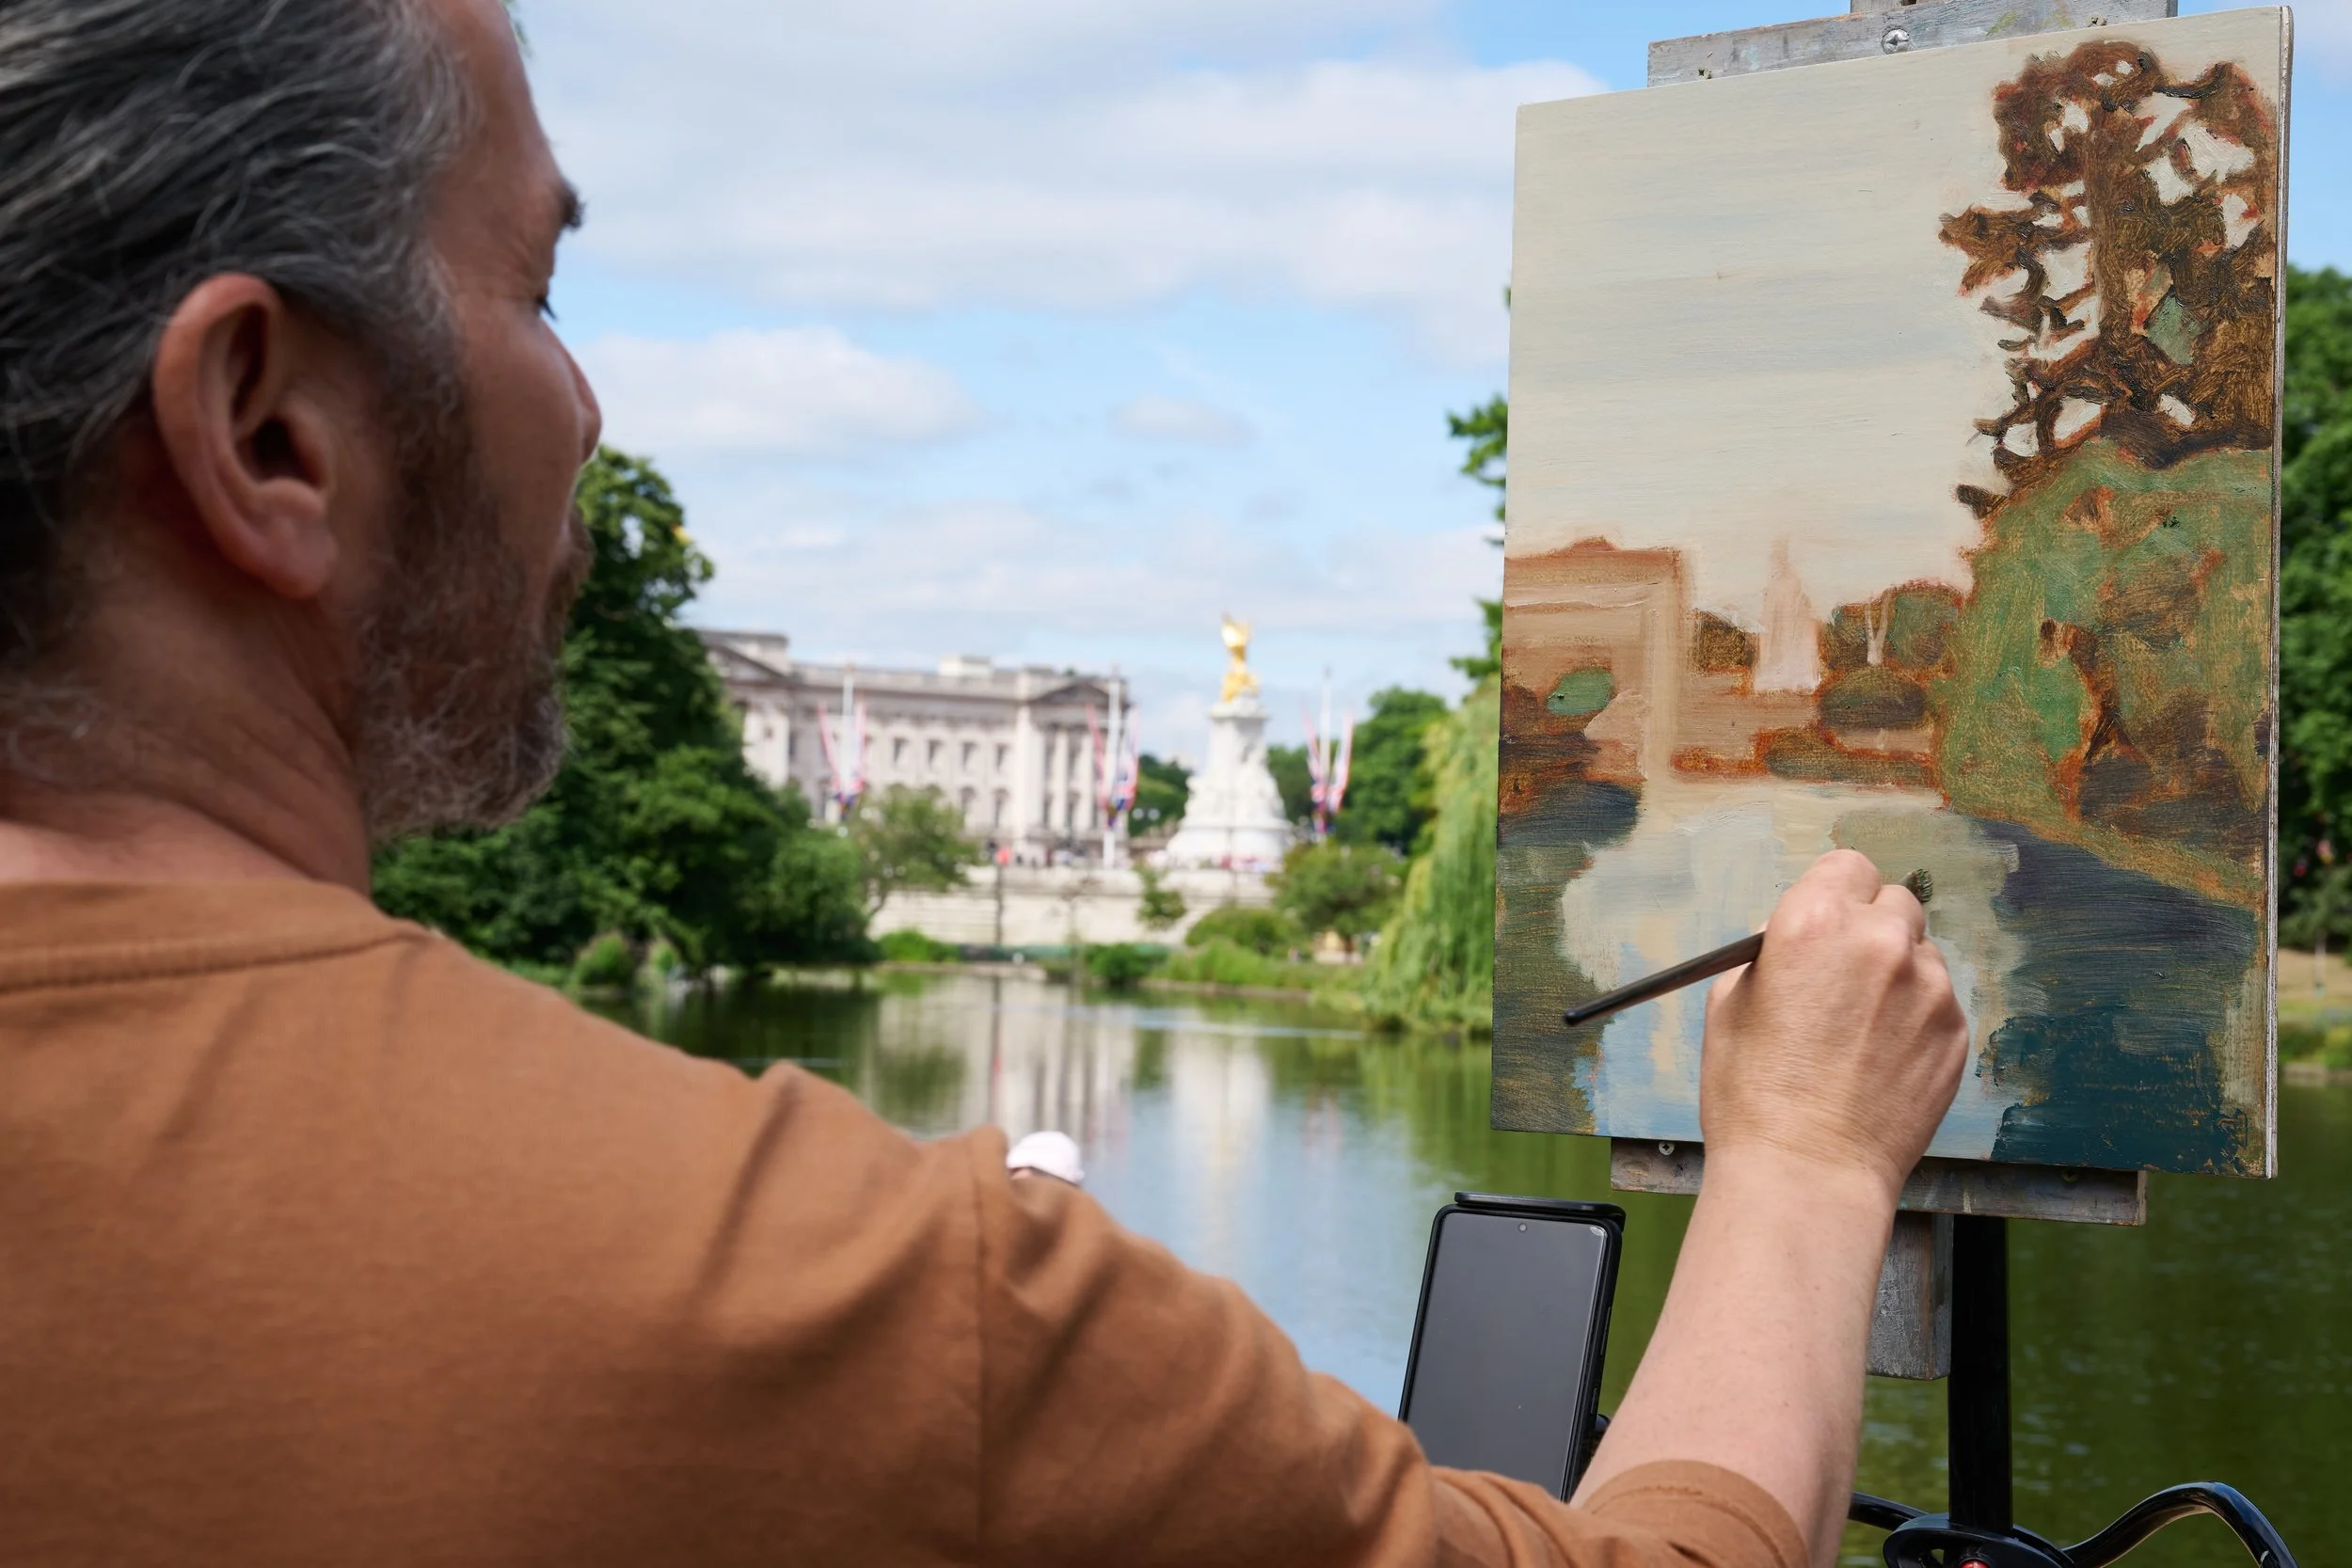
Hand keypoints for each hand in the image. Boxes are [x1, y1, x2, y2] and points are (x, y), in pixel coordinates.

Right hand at [1699, 849, 1967, 1204]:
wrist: (1808, 1173)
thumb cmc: (1754, 1097)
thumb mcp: (1729, 1004)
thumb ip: (1771, 954)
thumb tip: (1796, 942)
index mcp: (1813, 922)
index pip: (1848, 866)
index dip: (1835, 893)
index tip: (1829, 919)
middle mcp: (1879, 942)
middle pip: (1894, 902)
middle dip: (1870, 930)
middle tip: (1844, 977)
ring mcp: (1928, 988)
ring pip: (1921, 954)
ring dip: (1897, 975)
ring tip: (1862, 1030)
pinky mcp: (1955, 1032)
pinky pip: (1939, 1003)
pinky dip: (1916, 1019)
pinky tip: (1882, 1058)